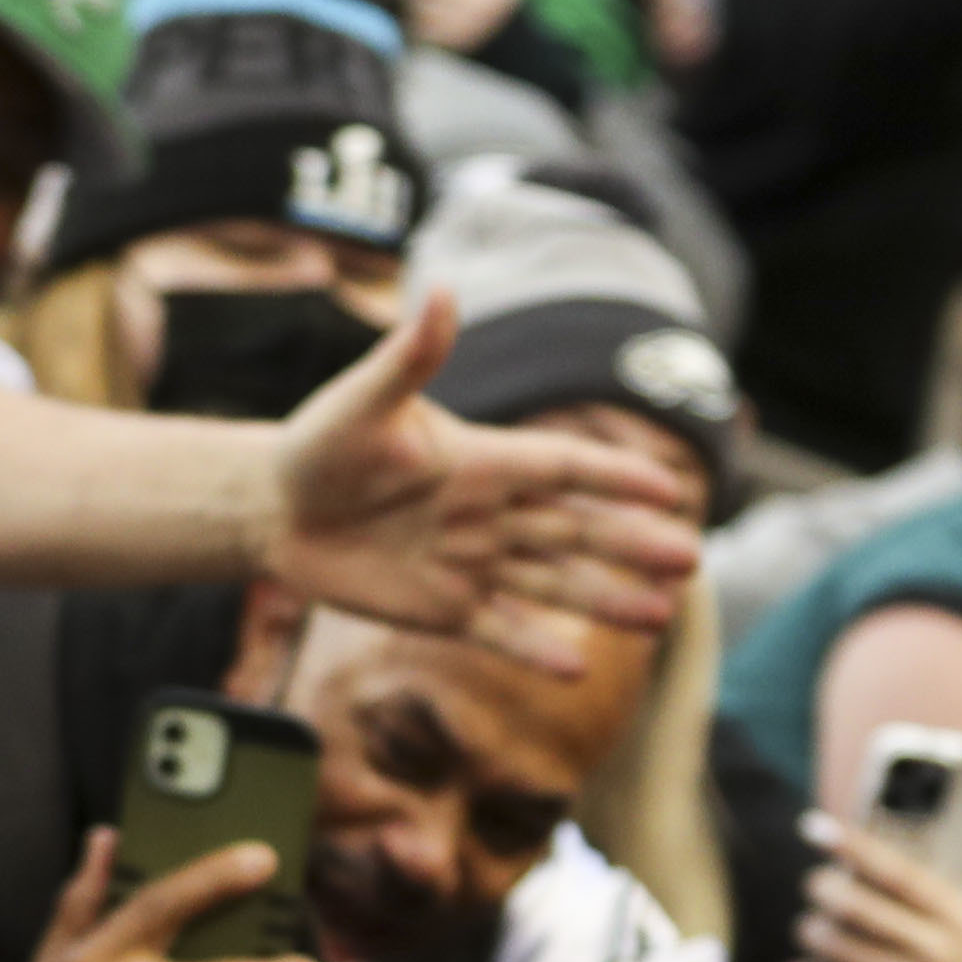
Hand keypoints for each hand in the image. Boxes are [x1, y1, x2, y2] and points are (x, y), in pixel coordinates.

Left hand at [263, 291, 699, 678]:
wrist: (274, 509)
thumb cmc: (318, 445)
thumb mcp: (361, 403)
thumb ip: (409, 358)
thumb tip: (440, 292)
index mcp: (483, 459)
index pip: (565, 467)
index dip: (616, 476)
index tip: (670, 488)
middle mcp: (489, 513)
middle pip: (575, 529)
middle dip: (630, 545)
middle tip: (687, 561)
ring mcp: (470, 563)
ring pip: (550, 584)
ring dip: (603, 599)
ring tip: (658, 615)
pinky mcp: (441, 608)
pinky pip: (496, 631)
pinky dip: (532, 649)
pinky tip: (575, 669)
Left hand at [788, 818, 961, 961]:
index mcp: (961, 919)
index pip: (900, 873)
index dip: (855, 848)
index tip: (814, 826)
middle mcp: (936, 951)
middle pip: (860, 910)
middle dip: (825, 891)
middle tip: (815, 884)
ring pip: (841, 950)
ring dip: (814, 934)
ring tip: (810, 928)